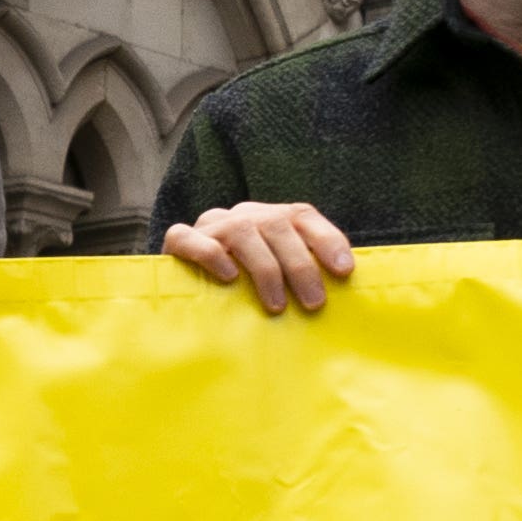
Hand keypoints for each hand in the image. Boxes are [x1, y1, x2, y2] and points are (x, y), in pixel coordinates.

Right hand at [162, 200, 353, 314]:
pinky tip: (229, 279)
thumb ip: (304, 278)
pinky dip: (211, 256)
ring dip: (264, 268)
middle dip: (300, 265)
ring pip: (241, 230)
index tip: (344, 271)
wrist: (185, 290)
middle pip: (276, 224)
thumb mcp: (279, 281)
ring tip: (276, 305)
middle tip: (313, 302)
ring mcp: (211, 225)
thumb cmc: (244, 293)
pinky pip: (190, 238)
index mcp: (271, 218)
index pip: (303, 215)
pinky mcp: (178, 241)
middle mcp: (243, 215)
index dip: (327, 239)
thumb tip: (343, 291)